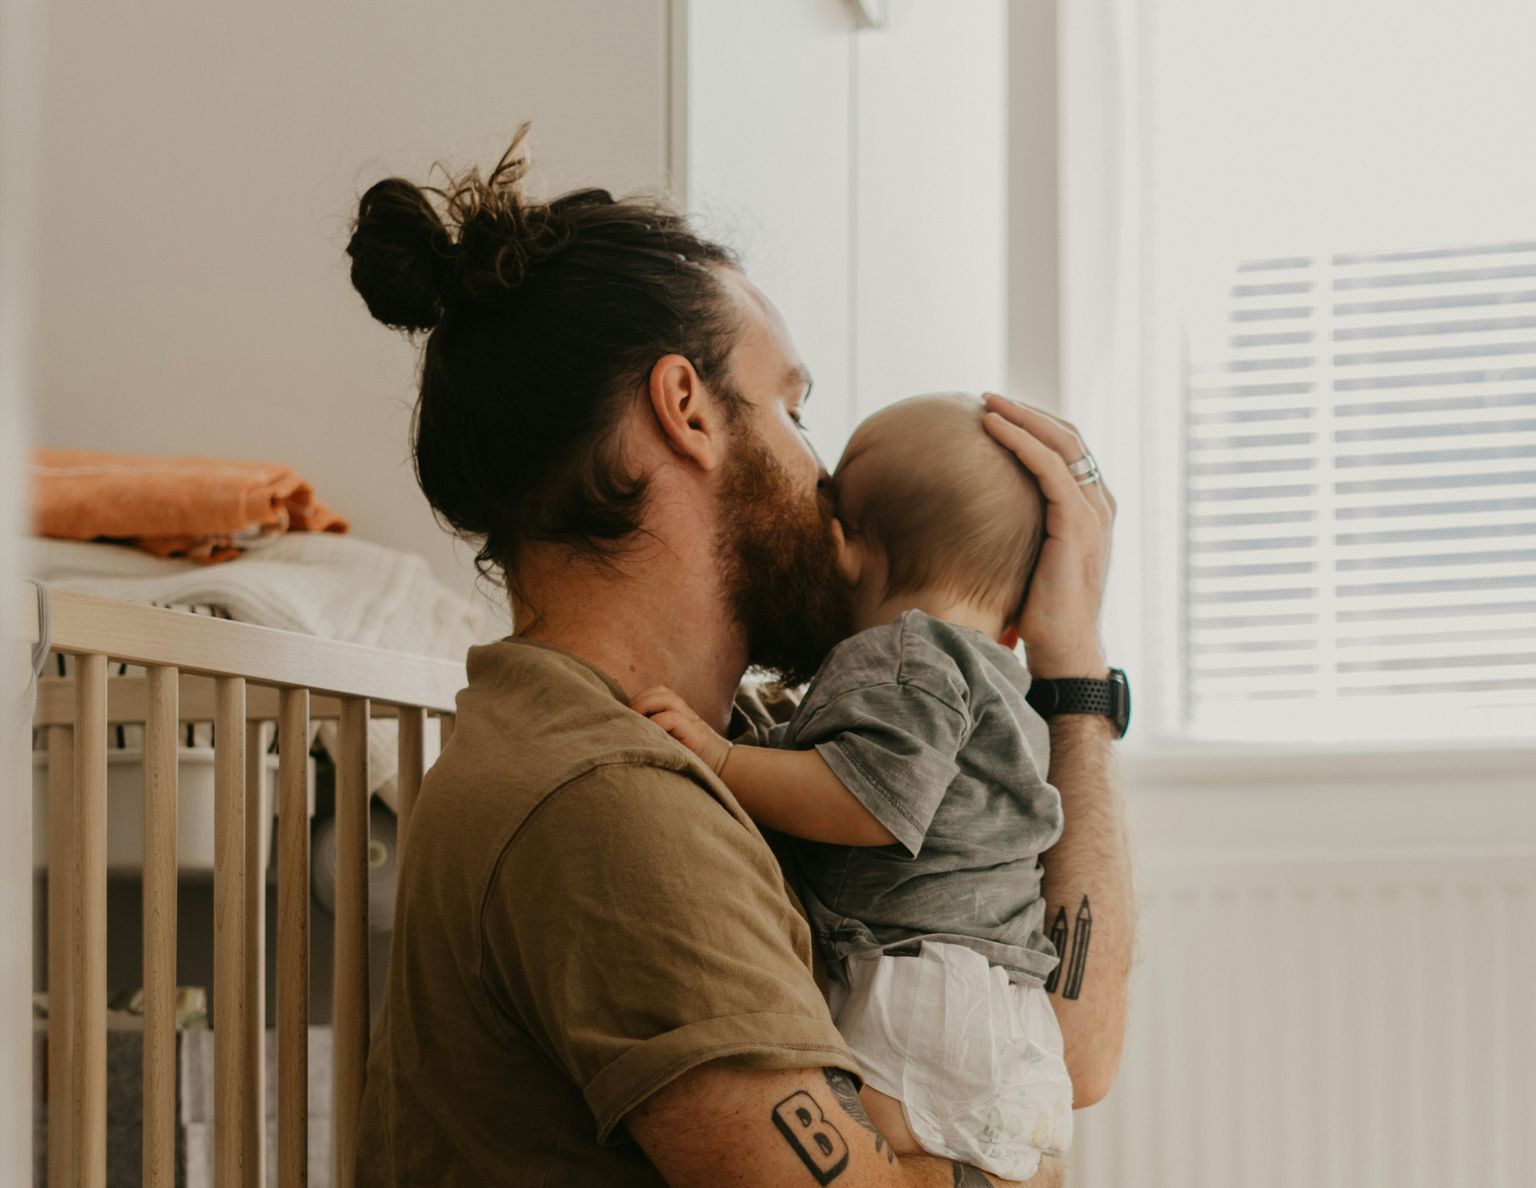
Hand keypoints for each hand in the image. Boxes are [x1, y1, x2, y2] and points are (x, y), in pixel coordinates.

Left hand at [630, 686, 731, 773]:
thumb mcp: (673, 745)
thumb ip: (657, 736)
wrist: (727, 771)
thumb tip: (626, 736)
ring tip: (634, 722)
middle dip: (640, 700)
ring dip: (646, 705)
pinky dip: (657, 722)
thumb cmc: (695, 763)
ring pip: (666, 697)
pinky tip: (649, 735)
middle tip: (625, 718)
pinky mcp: (695, 733)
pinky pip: (672, 718)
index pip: (656, 694)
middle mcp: (685, 713)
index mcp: (679, 714)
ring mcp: (692, 721)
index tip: (623, 716)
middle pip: (660, 691)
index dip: (639, 699)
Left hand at [982, 393, 1115, 677]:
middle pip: (1069, 437)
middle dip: (1028, 412)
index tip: (1000, 414)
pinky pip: (1048, 467)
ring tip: (986, 403)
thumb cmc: (1039, 611)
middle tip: (989, 398)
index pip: (1070, 450)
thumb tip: (979, 513)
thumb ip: (1022, 530)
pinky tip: (990, 428)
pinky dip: (1020, 441)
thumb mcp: (1031, 558)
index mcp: (1092, 509)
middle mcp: (1099, 504)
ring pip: (1061, 443)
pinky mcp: (1076, 522)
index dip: (1037, 425)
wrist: (1064, 648)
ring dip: (1022, 416)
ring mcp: (1092, 511)